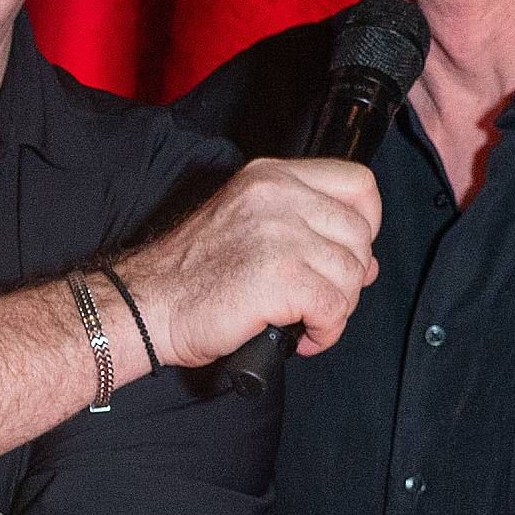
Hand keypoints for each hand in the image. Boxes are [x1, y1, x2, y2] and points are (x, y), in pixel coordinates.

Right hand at [129, 156, 381, 365]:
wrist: (147, 305)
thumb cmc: (189, 276)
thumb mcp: (245, 223)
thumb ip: (302, 227)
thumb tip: (364, 262)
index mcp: (270, 177)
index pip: (357, 184)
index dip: (366, 223)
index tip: (349, 251)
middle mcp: (277, 196)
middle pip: (360, 235)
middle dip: (349, 277)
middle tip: (320, 298)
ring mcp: (279, 234)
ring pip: (352, 275)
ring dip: (336, 309)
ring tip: (305, 320)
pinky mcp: (280, 276)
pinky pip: (334, 308)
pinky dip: (325, 331)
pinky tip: (301, 336)